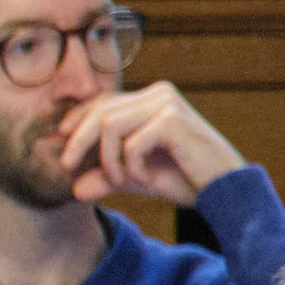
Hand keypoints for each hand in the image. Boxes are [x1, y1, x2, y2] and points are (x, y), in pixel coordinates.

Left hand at [57, 82, 242, 205]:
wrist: (225, 191)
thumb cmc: (184, 179)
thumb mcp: (136, 177)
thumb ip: (107, 177)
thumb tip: (74, 189)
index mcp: (150, 98)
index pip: (102, 102)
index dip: (76, 120)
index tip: (59, 141)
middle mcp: (158, 94)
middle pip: (100, 111)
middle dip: (78, 140)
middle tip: (67, 165)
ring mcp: (167, 103)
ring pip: (110, 125)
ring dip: (108, 158)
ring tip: (119, 180)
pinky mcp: (172, 120)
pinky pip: (132, 142)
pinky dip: (130, 165)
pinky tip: (142, 178)